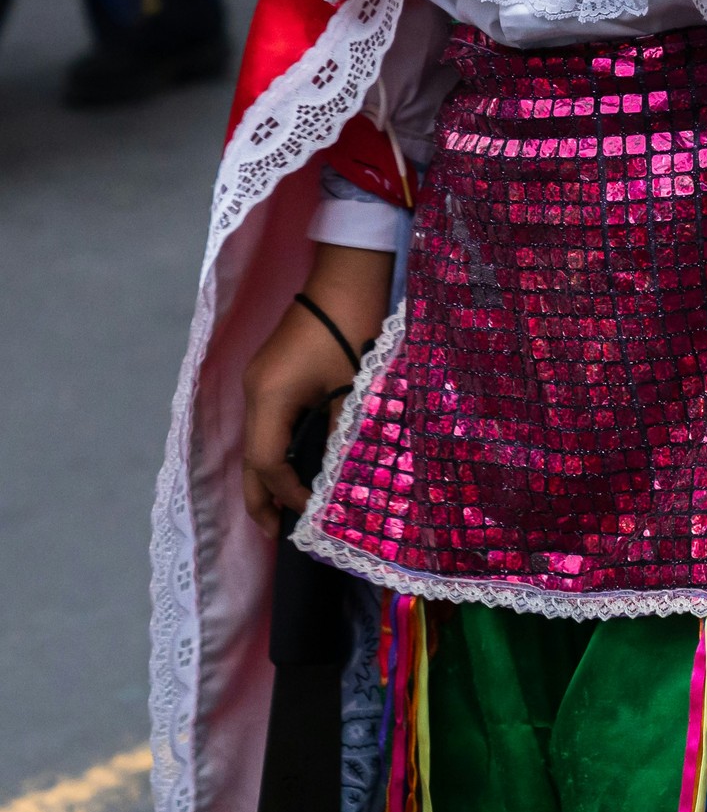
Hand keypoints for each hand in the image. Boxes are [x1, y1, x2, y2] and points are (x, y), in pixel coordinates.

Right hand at [242, 245, 392, 537]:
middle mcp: (254, 391)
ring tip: (283, 509)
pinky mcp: (270, 373)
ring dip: (267, 475)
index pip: (268, 463)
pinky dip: (274, 450)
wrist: (346, 276)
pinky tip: (292, 465)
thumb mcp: (351, 389)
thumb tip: (341, 480)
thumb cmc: (351, 327)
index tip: (311, 515)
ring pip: (256, 440)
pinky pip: (265, 422)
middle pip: (250, 457)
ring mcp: (259, 380)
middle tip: (275, 534)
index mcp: (269, 396)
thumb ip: (341, 437)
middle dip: (260, 497)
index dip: (287, 494)